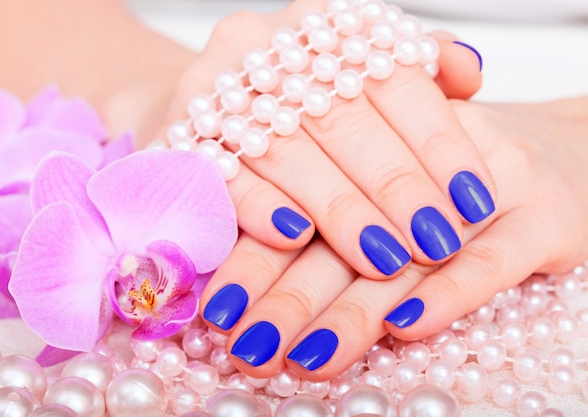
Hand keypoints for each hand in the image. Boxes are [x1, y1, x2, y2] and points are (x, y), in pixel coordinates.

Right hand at [165, 0, 492, 281]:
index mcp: (322, 22)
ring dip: (341, 210)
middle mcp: (267, 43)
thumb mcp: (356, 71)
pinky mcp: (175, 135)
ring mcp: (214, 86)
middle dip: (396, 187)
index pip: (395, 77)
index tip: (474, 200)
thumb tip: (469, 73)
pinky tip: (296, 237)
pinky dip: (261, 206)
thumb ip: (416, 70)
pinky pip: (221, 172)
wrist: (193, 99)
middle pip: (345, 118)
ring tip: (385, 258)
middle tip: (435, 242)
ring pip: (290, 151)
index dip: (439, 142)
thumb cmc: (291, 98)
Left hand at [202, 96, 587, 380]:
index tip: (218, 310)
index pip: (298, 214)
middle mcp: (415, 174)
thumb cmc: (453, 185)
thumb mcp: (391, 191)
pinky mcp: (544, 217)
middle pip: (341, 242)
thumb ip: (326, 220)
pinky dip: (449, 294)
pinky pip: (491, 261)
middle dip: (291, 301)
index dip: (254, 262)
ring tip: (309, 359)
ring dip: (355, 312)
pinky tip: (410, 327)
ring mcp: (480, 196)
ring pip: (406, 258)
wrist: (561, 155)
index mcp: (365, 161)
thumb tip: (246, 278)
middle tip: (250, 348)